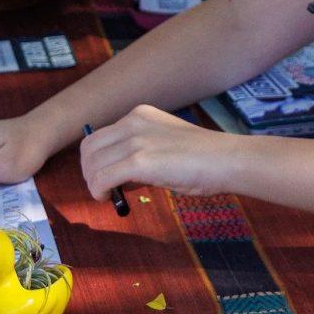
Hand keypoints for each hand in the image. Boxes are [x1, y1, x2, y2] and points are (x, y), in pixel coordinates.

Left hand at [78, 105, 244, 200]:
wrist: (224, 160)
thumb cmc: (203, 158)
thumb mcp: (165, 144)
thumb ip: (142, 153)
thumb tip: (120, 177)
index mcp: (140, 114)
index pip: (100, 136)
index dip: (97, 160)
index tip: (107, 177)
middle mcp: (133, 122)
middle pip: (89, 148)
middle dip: (89, 172)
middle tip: (103, 189)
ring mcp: (136, 140)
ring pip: (92, 165)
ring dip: (93, 184)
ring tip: (108, 196)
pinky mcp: (139, 161)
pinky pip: (102, 178)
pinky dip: (98, 191)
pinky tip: (108, 198)